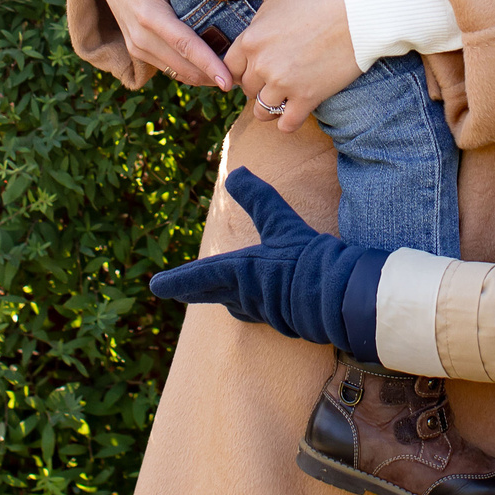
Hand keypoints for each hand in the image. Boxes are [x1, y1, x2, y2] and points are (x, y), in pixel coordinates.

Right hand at [96, 0, 232, 89]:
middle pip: (183, 67)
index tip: (229, 80)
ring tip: (232, 75)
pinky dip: (190, 71)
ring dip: (203, 77)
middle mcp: (140, 36)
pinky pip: (168, 68)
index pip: (185, 45)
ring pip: (176, 73)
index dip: (209, 64)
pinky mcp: (137, 50)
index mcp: (149, 14)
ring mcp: (136, 46)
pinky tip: (211, 69)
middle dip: (212, 77)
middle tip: (244, 77)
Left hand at [150, 167, 384, 356]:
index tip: (155, 287)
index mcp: (239, 273)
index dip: (176, 280)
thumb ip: (257, 198)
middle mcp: (246, 296)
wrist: (339, 295)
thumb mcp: (280, 222)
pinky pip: (264, 311)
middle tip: (174, 290)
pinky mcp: (285, 321)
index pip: (199, 277)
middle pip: (212, 294)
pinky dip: (259, 303)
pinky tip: (267, 299)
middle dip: (193, 290)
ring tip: (223, 292)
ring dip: (229, 297)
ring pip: (239, 304)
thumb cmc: (306, 258)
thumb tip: (235, 172)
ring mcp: (265, 312)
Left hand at [196, 0, 360, 129]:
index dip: (242, 66)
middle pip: (245, 89)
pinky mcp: (307, 99)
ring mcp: (284, 85)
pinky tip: (297, 108)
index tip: (257, 63)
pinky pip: (286, 124)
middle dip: (257, 84)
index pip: (229, 67)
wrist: (363, 11)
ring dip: (269, 105)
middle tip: (275, 75)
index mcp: (250, 40)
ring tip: (284, 93)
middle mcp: (262, 65)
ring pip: (261, 110)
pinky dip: (288, 120)